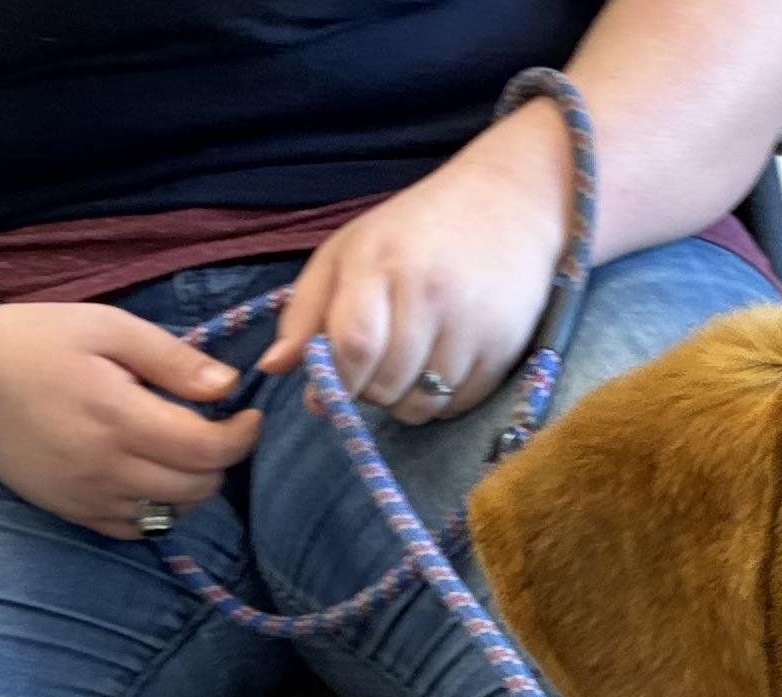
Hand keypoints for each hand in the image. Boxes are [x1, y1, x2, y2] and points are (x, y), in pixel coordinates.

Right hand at [0, 304, 261, 538]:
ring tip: (173, 449)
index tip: (247, 416)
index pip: (209, 449)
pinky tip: (146, 475)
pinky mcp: (77, 513)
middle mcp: (109, 468)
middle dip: (217, 458)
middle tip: (206, 427)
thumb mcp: (104, 327)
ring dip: (190, 485)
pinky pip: (139, 529)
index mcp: (119, 417)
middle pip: (200, 487)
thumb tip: (228, 386)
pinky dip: (157, 508)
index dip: (241, 436)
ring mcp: (92, 498)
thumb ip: (171, 359)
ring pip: (175, 512)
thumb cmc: (36, 342)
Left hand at [261, 111, 567, 422]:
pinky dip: (441, 402)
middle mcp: (428, 293)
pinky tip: (440, 367)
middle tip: (373, 368)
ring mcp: (470, 324)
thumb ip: (306, 310)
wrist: (508, 204)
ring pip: (421, 404)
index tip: (328, 390)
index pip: (352, 344)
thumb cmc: (415, 230)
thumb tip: (273, 367)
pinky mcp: (503, 349)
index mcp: (380, 262)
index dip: (337, 380)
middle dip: (368, 391)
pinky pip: (458, 406)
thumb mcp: (349, 251)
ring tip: (407, 368)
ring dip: (404, 402)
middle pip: (384, 383)